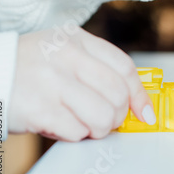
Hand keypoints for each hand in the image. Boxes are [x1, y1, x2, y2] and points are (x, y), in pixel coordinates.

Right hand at [8, 28, 152, 141]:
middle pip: (118, 94)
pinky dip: (74, 135)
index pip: (125, 67)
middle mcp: (67, 56)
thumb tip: (133, 100)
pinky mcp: (39, 108)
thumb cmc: (28, 67)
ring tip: (84, 124)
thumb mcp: (64, 52)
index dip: (140, 94)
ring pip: (104, 116)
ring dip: (99, 129)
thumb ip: (96, 68)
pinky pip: (78, 131)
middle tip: (107, 120)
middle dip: (119, 116)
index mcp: (77, 39)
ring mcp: (52, 81)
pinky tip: (61, 125)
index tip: (144, 112)